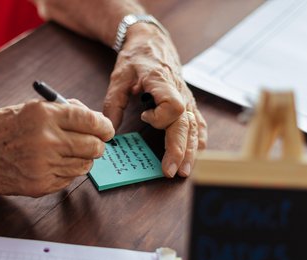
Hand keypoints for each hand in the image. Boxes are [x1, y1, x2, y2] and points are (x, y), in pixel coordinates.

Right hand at [0, 100, 114, 197]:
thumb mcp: (27, 109)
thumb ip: (59, 111)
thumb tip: (89, 115)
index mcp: (44, 115)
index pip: (90, 120)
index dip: (104, 125)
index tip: (106, 129)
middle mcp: (47, 140)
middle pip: (94, 146)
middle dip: (98, 144)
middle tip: (94, 142)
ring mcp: (44, 165)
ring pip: (85, 165)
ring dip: (83, 158)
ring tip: (68, 152)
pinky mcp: (41, 184)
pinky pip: (70, 179)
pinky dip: (68, 171)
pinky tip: (54, 164)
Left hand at [103, 23, 206, 177]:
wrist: (151, 41)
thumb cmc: (135, 57)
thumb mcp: (118, 77)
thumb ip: (113, 103)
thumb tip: (108, 131)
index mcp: (162, 81)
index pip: (173, 105)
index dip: (161, 117)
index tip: (144, 117)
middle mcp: (179, 90)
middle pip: (186, 123)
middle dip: (179, 149)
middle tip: (171, 171)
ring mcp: (186, 96)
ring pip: (194, 126)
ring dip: (190, 150)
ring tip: (184, 170)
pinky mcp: (188, 101)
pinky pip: (198, 122)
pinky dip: (198, 139)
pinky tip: (197, 153)